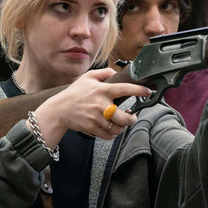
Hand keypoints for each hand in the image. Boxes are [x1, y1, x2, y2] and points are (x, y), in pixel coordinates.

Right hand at [32, 68, 148, 143]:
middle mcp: (101, 105)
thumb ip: (103, 73)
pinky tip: (111, 128)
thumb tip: (116, 72)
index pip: (124, 89)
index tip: (149, 91)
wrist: (59, 110)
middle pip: (124, 117)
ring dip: (122, 127)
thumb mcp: (87, 77)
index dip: (139, 90)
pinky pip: (109, 135)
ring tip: (121, 123)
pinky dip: (113, 133)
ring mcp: (97, 118)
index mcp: (102, 90)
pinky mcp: (92, 128)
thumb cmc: (74, 93)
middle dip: (132, 119)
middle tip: (132, 117)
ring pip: (118, 128)